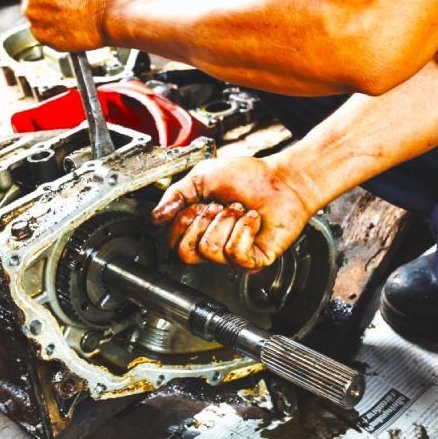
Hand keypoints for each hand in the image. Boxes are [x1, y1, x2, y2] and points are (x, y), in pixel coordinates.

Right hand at [151, 156, 315, 271]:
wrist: (281, 179)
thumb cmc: (248, 178)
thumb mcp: (200, 179)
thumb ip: (175, 195)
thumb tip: (156, 217)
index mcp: (198, 230)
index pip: (173, 244)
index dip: (181, 222)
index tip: (198, 204)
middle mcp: (213, 246)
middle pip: (187, 253)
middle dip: (202, 222)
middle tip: (219, 206)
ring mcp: (233, 256)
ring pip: (211, 249)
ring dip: (226, 221)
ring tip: (240, 210)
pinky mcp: (253, 260)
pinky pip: (235, 252)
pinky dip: (244, 229)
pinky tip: (252, 219)